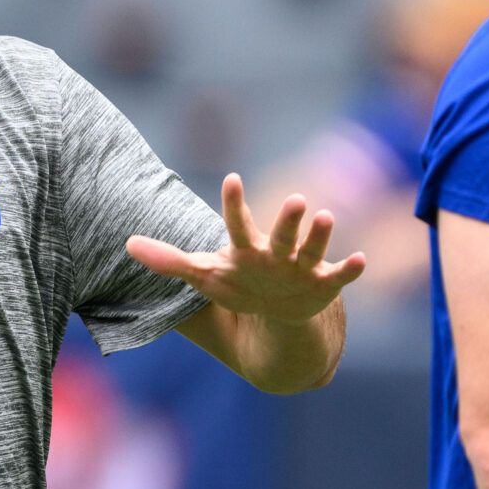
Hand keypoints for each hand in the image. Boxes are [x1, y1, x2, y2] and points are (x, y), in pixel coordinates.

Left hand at [127, 173, 366, 321]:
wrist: (276, 310)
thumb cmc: (238, 283)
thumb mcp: (204, 275)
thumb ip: (168, 261)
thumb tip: (127, 243)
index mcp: (246, 248)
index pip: (237, 223)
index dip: (234, 203)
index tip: (232, 178)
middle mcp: (276, 251)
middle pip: (280, 232)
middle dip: (288, 218)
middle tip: (295, 198)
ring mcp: (301, 266)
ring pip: (312, 247)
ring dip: (320, 234)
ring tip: (326, 215)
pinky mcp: (323, 284)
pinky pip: (339, 276)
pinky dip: (350, 269)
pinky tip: (361, 260)